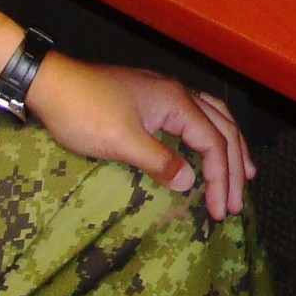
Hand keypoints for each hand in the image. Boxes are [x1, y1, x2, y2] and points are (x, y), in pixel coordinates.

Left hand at [29, 57, 255, 219]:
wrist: (52, 84)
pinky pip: (196, 117)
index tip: (219, 211)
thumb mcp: (121, 142)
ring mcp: (165, 94)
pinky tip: (207, 147)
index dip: (220, 178)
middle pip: (221, 128)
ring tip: (244, 172)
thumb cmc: (84, 112)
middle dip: (233, 166)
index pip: (213, 141)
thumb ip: (159, 161)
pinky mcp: (151, 99)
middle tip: (236, 203)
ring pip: (213, 118)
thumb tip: (189, 181)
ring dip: (229, 147)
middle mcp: (177, 93)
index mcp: (176, 101)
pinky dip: (210, 135)